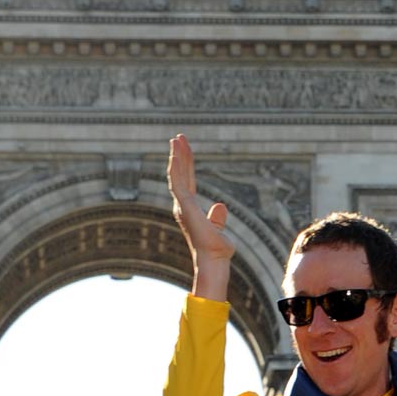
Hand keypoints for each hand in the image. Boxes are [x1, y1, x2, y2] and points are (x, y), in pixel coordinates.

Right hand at [167, 134, 233, 299]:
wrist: (214, 259)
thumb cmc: (216, 249)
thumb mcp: (218, 228)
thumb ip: (217, 217)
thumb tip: (220, 206)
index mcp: (190, 208)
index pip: (188, 180)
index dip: (187, 163)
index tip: (185, 148)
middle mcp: (182, 205)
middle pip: (181, 174)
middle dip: (179, 154)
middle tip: (178, 137)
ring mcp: (181, 205)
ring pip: (176, 175)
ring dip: (176, 156)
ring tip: (175, 139)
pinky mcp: (184, 205)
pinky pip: (177, 182)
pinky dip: (176, 167)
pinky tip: (176, 154)